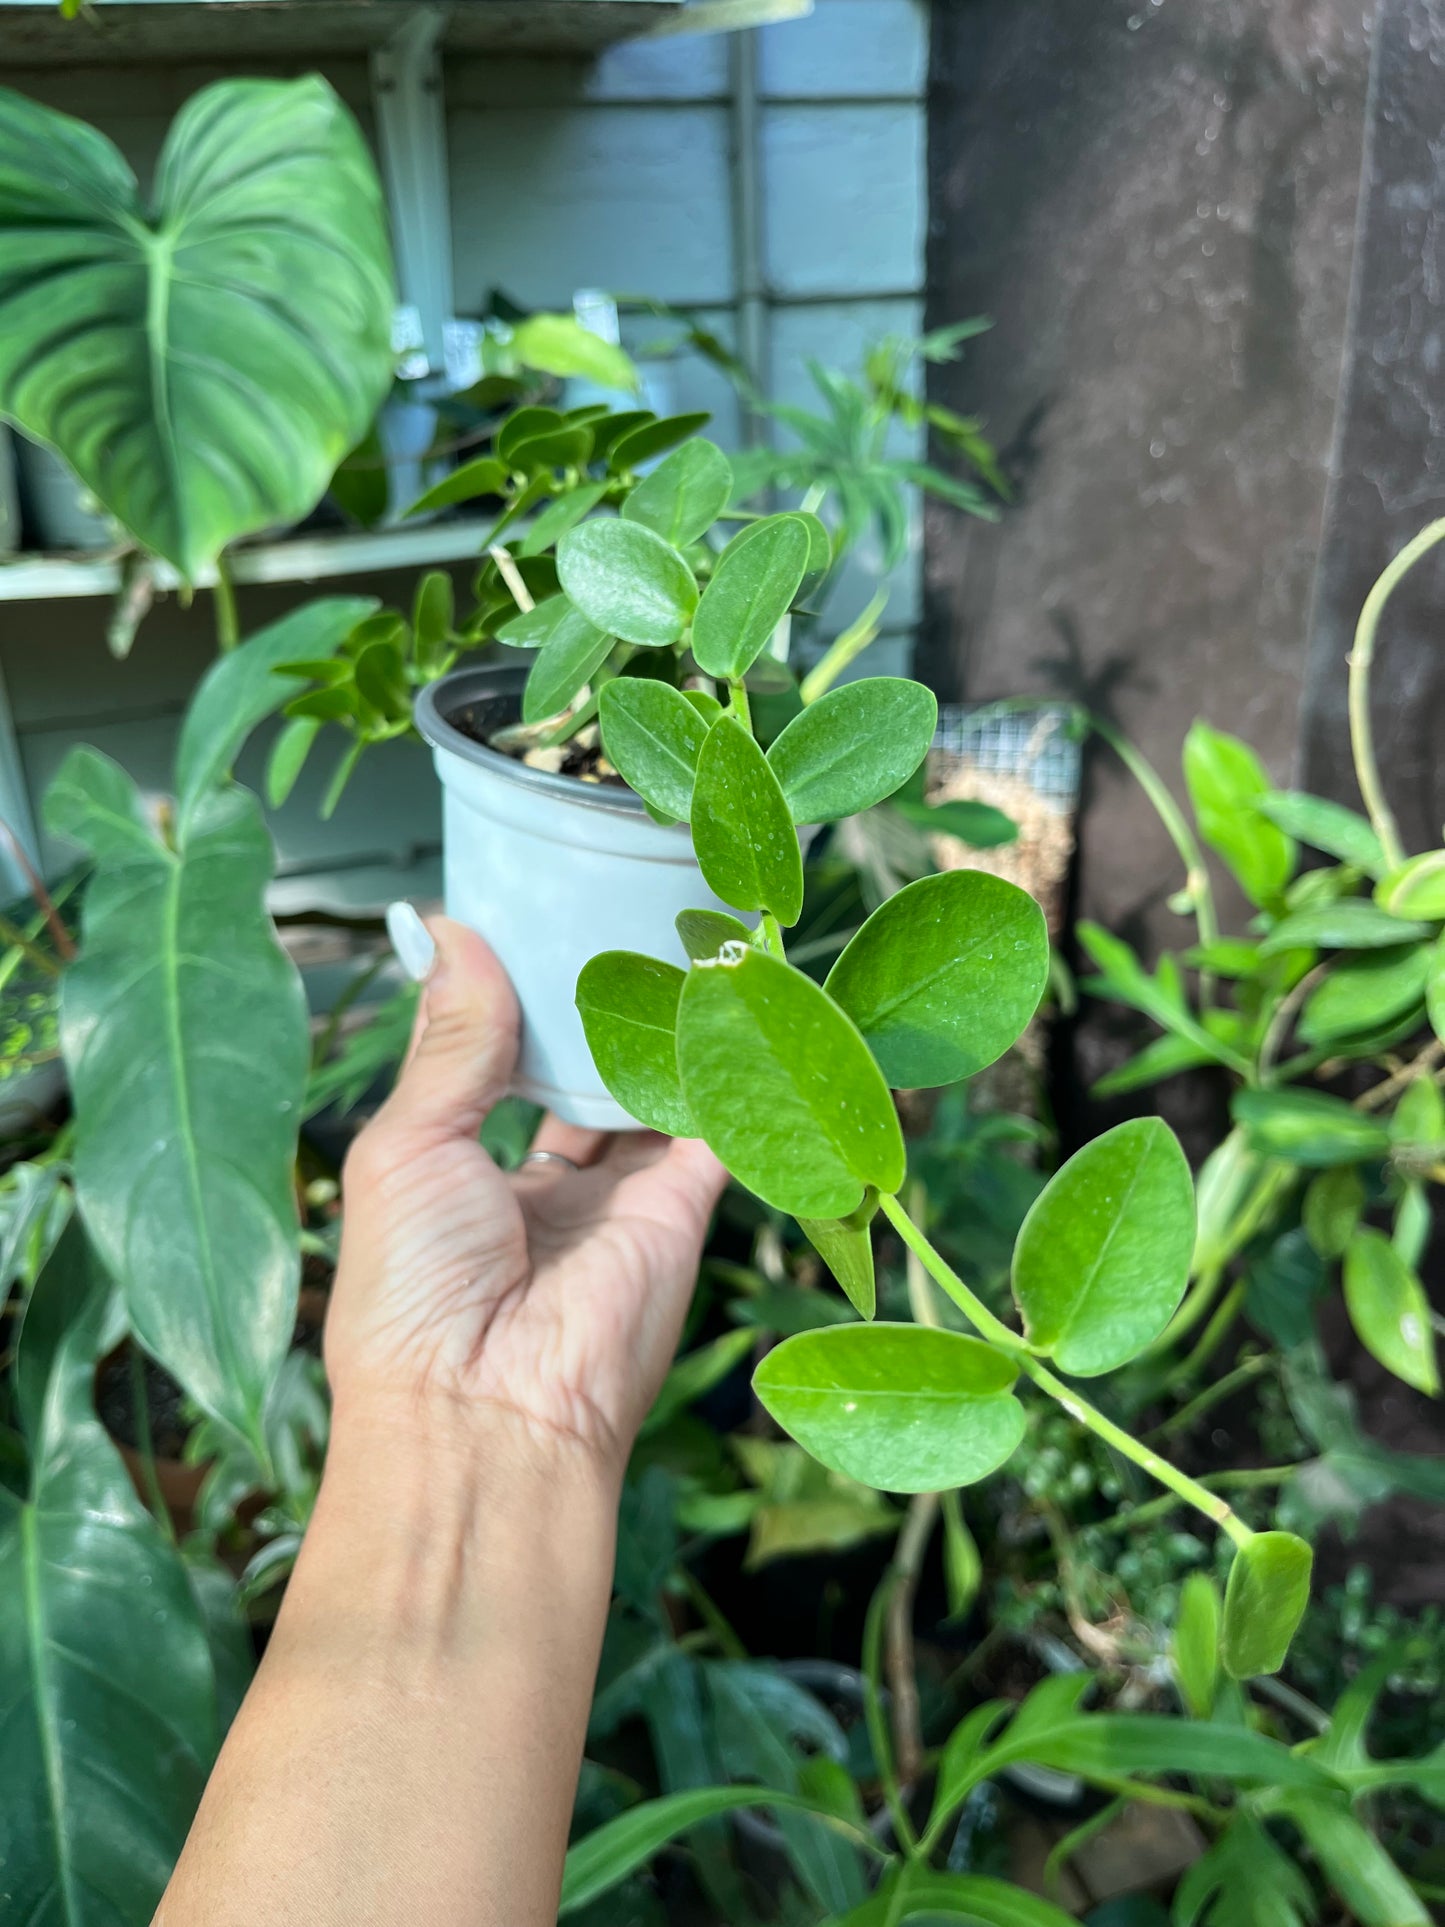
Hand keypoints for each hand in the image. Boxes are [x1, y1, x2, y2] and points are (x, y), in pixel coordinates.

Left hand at [325, 918, 727, 1477]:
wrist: (486, 1416)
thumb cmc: (413, 1294)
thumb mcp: (406, 1146)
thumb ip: (449, 1042)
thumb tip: (443, 928)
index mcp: (466, 1174)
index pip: (502, 1065)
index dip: (519, 999)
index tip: (537, 917)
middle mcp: (550, 1187)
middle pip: (587, 1074)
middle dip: (601, 1006)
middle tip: (617, 910)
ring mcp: (622, 1201)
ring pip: (655, 1093)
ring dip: (666, 1027)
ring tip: (678, 928)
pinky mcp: (682, 1214)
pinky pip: (717, 1129)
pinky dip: (730, 1070)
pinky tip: (736, 995)